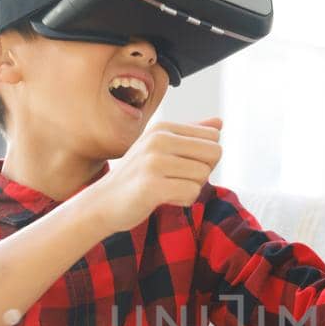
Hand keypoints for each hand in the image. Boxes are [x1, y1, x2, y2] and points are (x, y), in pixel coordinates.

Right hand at [89, 117, 222, 232]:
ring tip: (166, 188)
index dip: (205, 156)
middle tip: (178, 178)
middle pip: (214, 154)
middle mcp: (159, 140)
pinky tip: (163, 198)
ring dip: (190, 188)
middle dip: (203, 172)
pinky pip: (192, 193)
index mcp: (163, 128)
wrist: (104, 202)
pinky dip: (183, 201)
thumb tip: (220, 123)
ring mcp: (154, 162)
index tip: (183, 164)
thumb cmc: (137, 175)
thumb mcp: (161, 148)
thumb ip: (191, 135)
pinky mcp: (152, 186)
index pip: (213, 137)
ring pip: (203, 176)